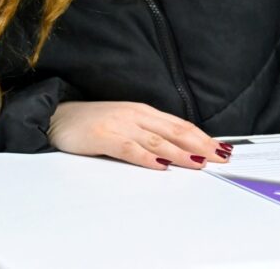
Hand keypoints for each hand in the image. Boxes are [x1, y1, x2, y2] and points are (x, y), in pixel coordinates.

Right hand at [48, 101, 232, 170]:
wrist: (57, 116)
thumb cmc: (93, 122)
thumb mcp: (126, 123)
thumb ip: (150, 134)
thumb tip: (178, 151)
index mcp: (144, 112)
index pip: (180, 125)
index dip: (203, 137)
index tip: (222, 149)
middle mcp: (136, 115)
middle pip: (176, 131)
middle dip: (201, 145)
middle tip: (221, 157)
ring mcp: (121, 125)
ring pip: (158, 141)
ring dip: (181, 153)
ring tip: (200, 163)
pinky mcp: (104, 137)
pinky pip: (130, 149)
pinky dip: (147, 158)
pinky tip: (161, 166)